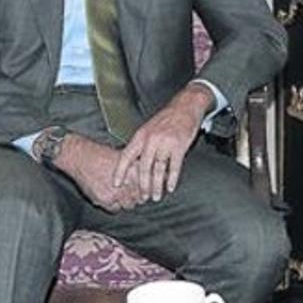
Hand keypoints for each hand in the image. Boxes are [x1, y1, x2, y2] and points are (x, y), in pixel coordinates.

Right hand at [56, 135, 141, 211]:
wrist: (81, 158)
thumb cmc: (102, 155)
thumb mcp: (125, 157)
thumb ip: (136, 169)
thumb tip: (148, 180)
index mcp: (134, 171)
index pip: (148, 188)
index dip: (148, 191)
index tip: (147, 193)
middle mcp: (127, 183)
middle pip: (139, 198)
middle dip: (137, 197)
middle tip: (134, 195)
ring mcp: (115, 193)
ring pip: (128, 205)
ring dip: (127, 202)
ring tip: (122, 195)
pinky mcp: (104, 199)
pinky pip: (115, 209)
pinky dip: (115, 205)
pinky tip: (111, 197)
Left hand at [114, 83, 209, 202]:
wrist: (186, 105)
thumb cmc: (167, 118)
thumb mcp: (149, 128)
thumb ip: (142, 144)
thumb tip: (134, 162)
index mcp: (141, 135)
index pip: (126, 156)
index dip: (120, 171)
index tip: (116, 183)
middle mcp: (151, 140)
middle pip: (143, 167)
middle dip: (142, 185)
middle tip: (142, 197)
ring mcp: (165, 143)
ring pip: (158, 169)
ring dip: (157, 185)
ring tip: (155, 196)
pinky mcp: (179, 145)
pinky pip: (174, 166)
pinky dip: (172, 179)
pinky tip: (171, 187)